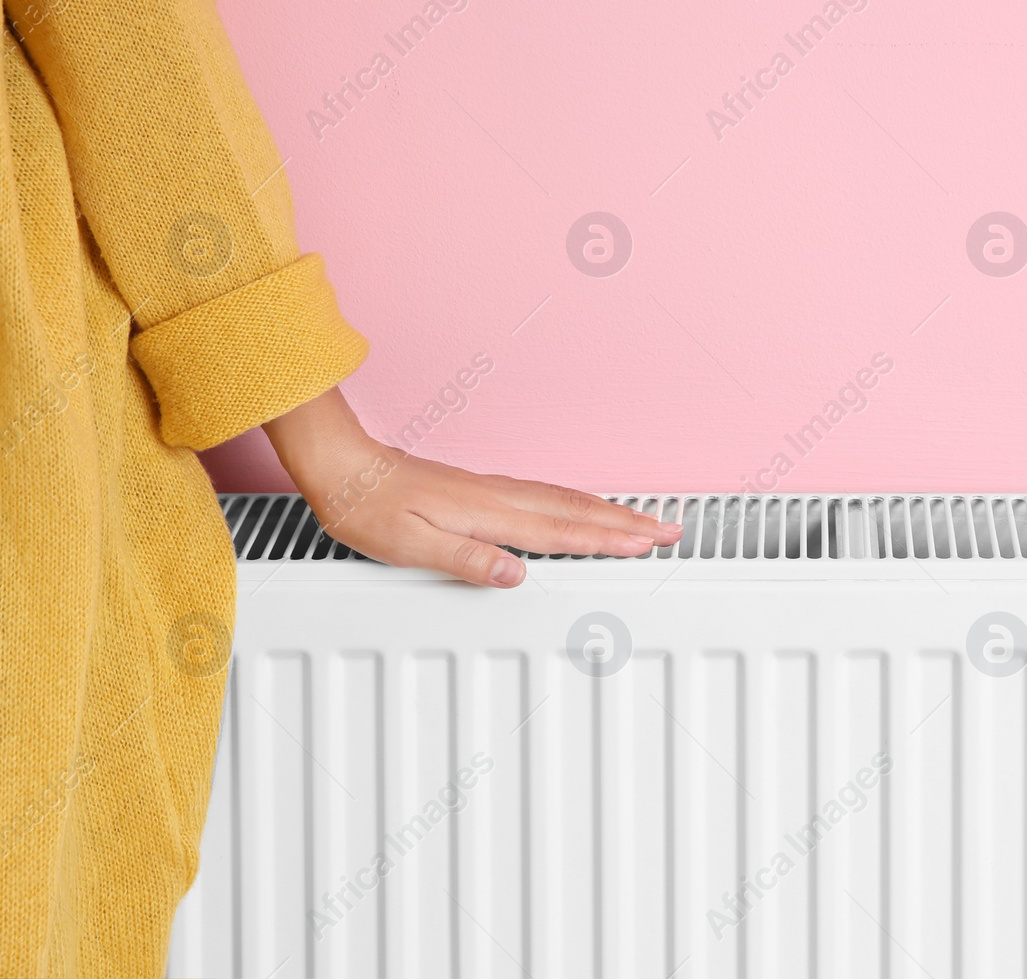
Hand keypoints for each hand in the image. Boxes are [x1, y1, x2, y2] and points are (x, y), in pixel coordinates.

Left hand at [262, 387, 681, 586]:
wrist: (343, 467)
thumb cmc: (368, 508)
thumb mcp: (409, 546)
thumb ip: (466, 560)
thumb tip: (514, 574)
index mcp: (485, 513)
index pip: (560, 531)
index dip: (606, 539)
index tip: (644, 544)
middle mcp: (496, 496)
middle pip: (576, 509)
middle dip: (626, 521)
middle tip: (668, 530)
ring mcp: (492, 490)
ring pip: (565, 499)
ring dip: (608, 510)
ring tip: (642, 521)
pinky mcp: (483, 489)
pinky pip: (546, 496)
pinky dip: (578, 503)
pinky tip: (584, 509)